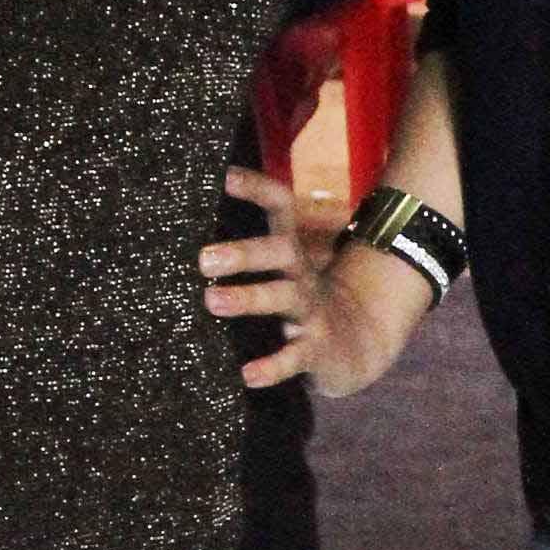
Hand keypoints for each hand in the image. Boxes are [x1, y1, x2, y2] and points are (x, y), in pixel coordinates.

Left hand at [200, 169, 432, 398]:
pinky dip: (272, 367)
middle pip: (282, 252)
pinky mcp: (317, 351)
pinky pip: (294, 358)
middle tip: (203, 258)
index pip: (280, 207)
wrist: (359, 347)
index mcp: (292, 252)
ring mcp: (313, 313)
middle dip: (244, 252)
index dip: (256, 188)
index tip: (223, 175)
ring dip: (249, 298)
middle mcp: (303, 277)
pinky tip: (247, 374)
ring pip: (285, 299)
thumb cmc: (303, 303)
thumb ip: (251, 252)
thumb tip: (190, 228)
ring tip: (213, 301)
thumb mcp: (285, 271)